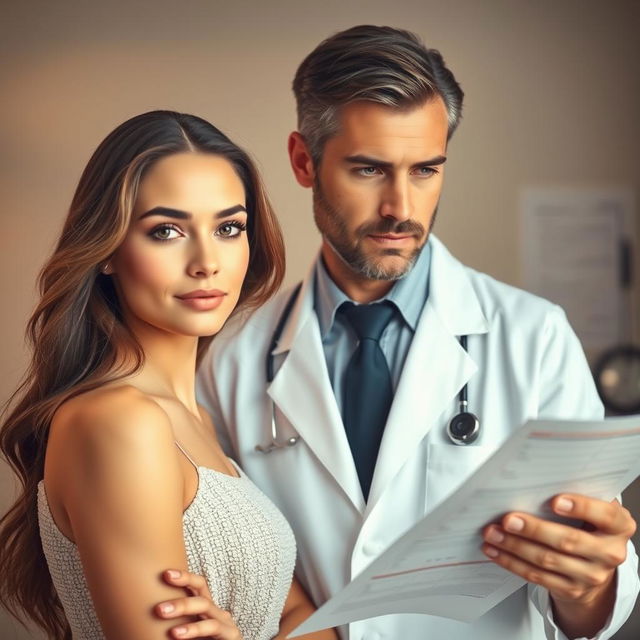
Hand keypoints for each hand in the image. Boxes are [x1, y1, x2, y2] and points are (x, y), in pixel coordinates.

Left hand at [155, 569, 242, 639]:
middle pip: (201, 596)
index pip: (198, 585)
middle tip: (158, 609)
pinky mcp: (231, 635)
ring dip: (184, 610)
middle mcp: (217, 612)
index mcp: (206, 609)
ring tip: (165, 619)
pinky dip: (194, 628)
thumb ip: (175, 625)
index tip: (165, 574)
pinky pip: (212, 627)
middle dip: (180, 601)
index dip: (185, 577)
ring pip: (205, 608)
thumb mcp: (188, 632)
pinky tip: (177, 633)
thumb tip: (145, 618)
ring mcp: (226, 622)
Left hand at [481, 494, 635, 628]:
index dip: (582, 507)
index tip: (556, 501)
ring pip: (547, 560)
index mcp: (619, 526)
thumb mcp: (592, 508)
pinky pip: (536, 576)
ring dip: (514, 546)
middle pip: (569, 541)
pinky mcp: (571, 589)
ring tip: (493, 533)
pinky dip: (512, 562)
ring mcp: (591, 575)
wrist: (594, 565)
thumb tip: (535, 481)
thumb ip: (575, 494)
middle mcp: (609, 552)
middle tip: (508, 519)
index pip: (606, 515)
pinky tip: (496, 551)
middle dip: (534, 529)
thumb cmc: (587, 524)